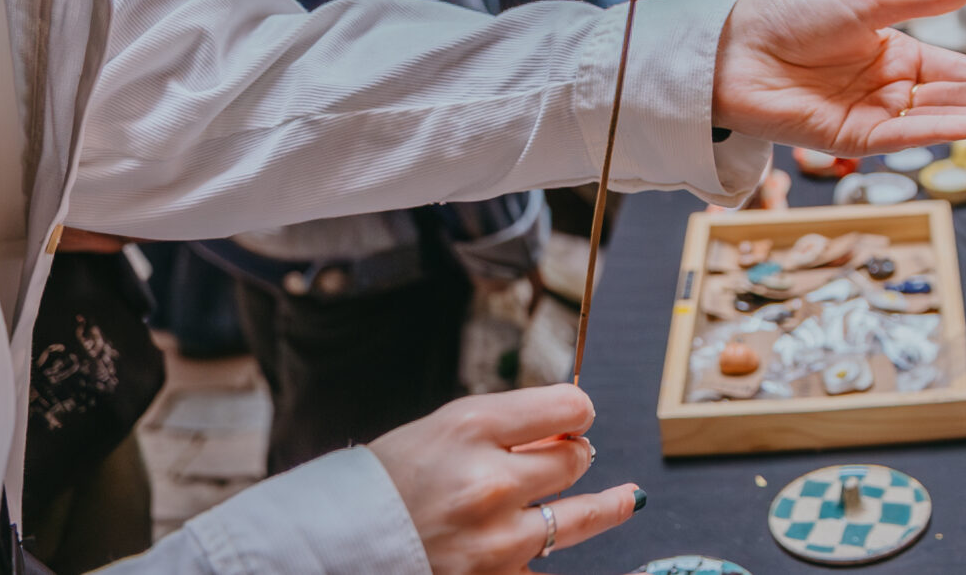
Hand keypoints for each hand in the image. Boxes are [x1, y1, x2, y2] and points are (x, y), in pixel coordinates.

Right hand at [368, 385, 642, 574]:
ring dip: (607, 506)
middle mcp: (491, 482)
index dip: (578, 412)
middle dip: (573, 457)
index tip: (578, 417)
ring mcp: (495, 540)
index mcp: (472, 428)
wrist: (336, 548)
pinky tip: (614, 561)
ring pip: (577, 515)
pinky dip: (558, 556)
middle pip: (573, 460)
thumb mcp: (439, 431)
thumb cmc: (385, 485)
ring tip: (629, 499)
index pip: (567, 408)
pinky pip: (546, 569)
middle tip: (568, 458)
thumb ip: (502, 428)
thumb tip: (567, 427)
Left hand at [713, 0, 965, 152]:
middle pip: (954, 99)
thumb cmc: (791, 15)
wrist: (732, 48)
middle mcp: (888, 88)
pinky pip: (903, 138)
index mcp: (894, 53)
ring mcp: (872, 115)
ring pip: (936, 121)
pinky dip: (940, 133)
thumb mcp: (870, 1)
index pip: (956, 70)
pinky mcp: (850, 139)